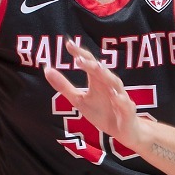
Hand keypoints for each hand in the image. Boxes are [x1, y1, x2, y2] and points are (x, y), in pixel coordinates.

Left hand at [42, 38, 145, 157]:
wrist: (124, 131)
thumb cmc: (102, 112)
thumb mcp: (79, 100)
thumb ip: (64, 85)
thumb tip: (47, 69)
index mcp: (98, 81)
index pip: (89, 64)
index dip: (80, 54)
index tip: (68, 44)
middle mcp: (110, 86)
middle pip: (102, 72)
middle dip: (92, 64)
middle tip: (80, 57)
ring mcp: (121, 99)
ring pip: (115, 84)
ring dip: (106, 76)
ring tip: (97, 69)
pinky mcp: (128, 113)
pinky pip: (126, 105)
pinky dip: (122, 101)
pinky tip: (116, 97)